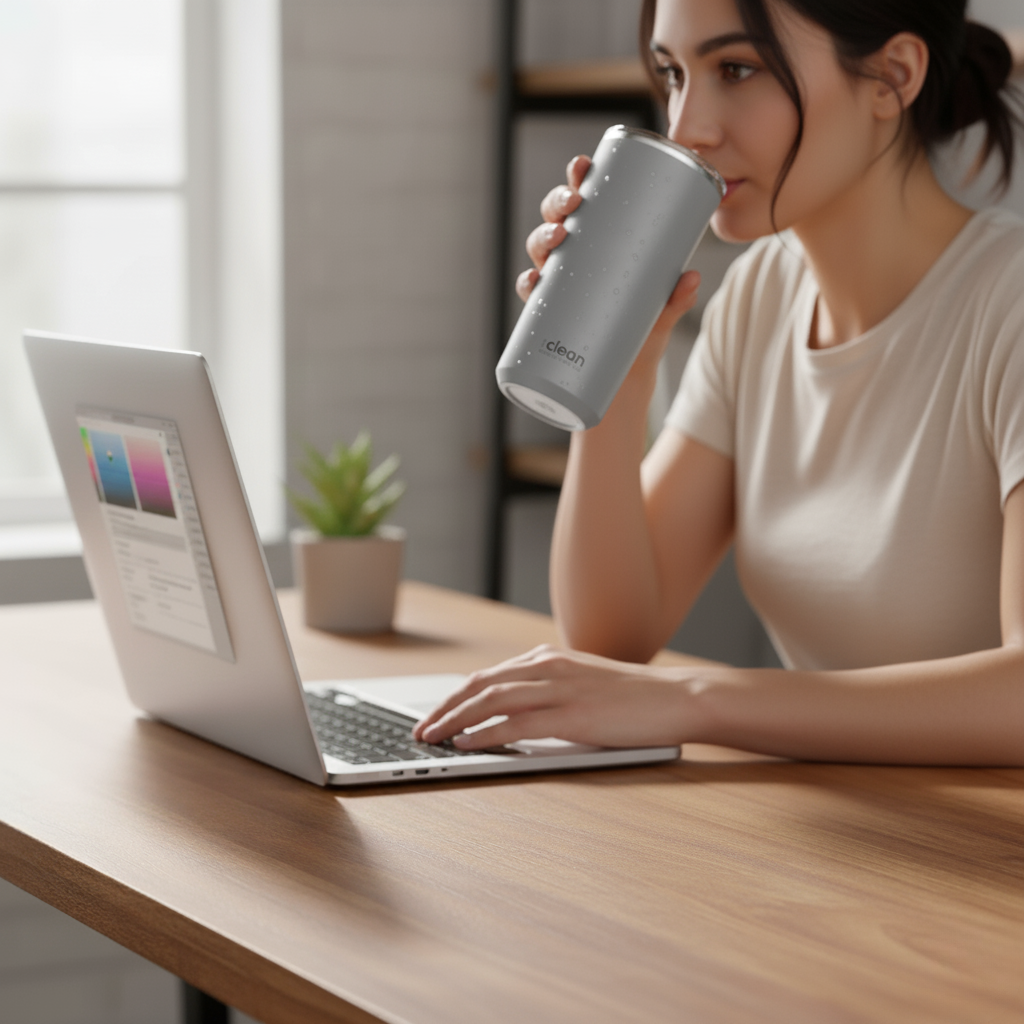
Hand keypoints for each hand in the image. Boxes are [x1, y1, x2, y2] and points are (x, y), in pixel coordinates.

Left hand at [412, 644, 695, 749]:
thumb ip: (549, 690)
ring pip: (490, 700)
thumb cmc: (633, 697)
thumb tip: (514, 711)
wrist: (676, 697)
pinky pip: (517, 722)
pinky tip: (467, 743)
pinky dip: (486, 733)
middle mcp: (548, 667)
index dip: (455, 697)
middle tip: (419, 729)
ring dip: (454, 720)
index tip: (434, 715)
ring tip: (430, 737)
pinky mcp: (572, 714)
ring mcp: (559, 689)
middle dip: (444, 708)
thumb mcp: (582, 683)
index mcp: (548, 659)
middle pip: (479, 685)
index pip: (488, 676)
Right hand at [514, 155, 701, 384]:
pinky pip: (530, 297)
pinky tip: (533, 282)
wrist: (623, 386)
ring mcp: (558, 289)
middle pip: (556, 220)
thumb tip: (693, 277)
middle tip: (574, 203)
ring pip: (539, 252)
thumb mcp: (662, 315)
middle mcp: (573, 263)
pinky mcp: (548, 318)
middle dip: (558, 203)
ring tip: (559, 238)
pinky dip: (528, 286)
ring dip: (542, 238)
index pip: (584, 203)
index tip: (584, 164)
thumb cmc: (640, 338)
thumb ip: (676, 298)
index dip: (578, 178)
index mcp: (598, 247)